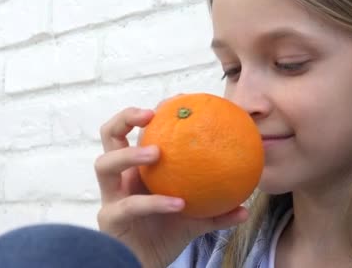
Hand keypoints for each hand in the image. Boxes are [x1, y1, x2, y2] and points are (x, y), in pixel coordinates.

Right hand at [96, 106, 248, 267]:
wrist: (145, 265)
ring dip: (129, 154)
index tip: (174, 100)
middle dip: (124, 118)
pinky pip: (129, 205)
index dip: (149, 112)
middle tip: (150, 114)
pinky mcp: (109, 218)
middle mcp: (119, 177)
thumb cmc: (166, 235)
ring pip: (104, 164)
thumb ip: (216, 210)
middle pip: (108, 136)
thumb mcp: (194, 219)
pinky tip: (178, 203)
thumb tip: (246, 205)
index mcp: (137, 169)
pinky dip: (154, 203)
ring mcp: (110, 196)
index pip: (135, 131)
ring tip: (156, 153)